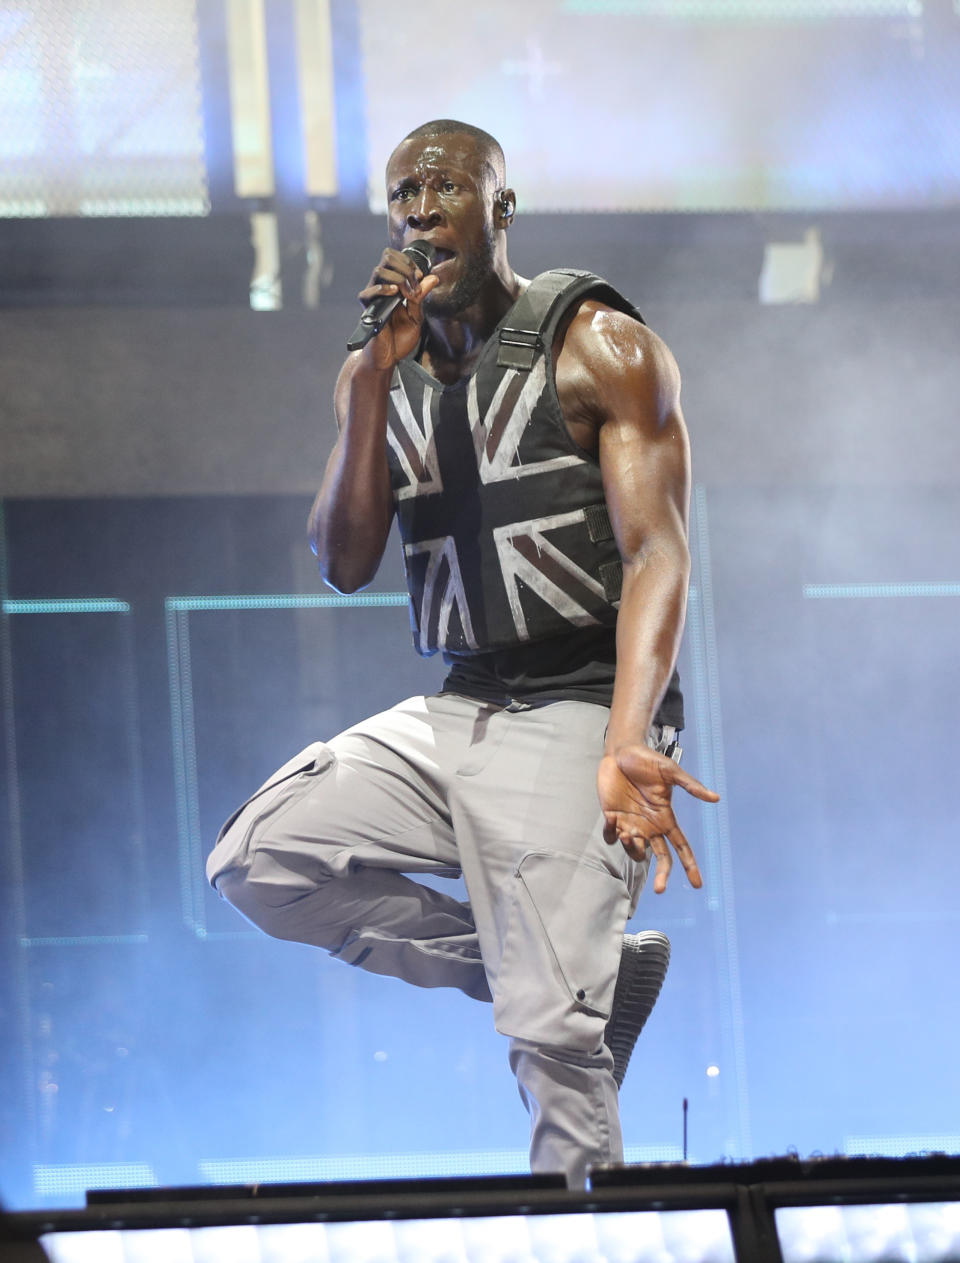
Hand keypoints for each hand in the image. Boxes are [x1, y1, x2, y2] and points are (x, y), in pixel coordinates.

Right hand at [357, 247, 438, 368]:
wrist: (390, 358)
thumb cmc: (400, 340)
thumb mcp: (416, 316)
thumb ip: (421, 296)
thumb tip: (433, 278)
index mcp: (393, 288)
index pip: (395, 259)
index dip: (409, 262)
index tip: (420, 276)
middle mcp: (382, 289)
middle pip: (386, 259)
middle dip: (405, 267)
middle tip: (415, 282)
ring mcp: (374, 299)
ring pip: (379, 271)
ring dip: (398, 277)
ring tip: (407, 292)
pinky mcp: (368, 310)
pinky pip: (368, 293)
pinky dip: (383, 289)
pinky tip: (394, 292)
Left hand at [597, 745, 718, 891]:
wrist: (621, 752)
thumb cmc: (647, 760)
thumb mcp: (670, 772)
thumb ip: (690, 786)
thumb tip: (716, 798)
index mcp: (665, 818)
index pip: (681, 846)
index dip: (689, 865)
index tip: (697, 884)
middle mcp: (649, 826)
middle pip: (659, 858)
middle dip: (662, 875)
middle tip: (660, 889)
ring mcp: (630, 823)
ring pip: (634, 851)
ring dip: (633, 849)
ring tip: (628, 834)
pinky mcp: (612, 818)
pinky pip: (611, 836)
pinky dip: (610, 834)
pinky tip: (611, 819)